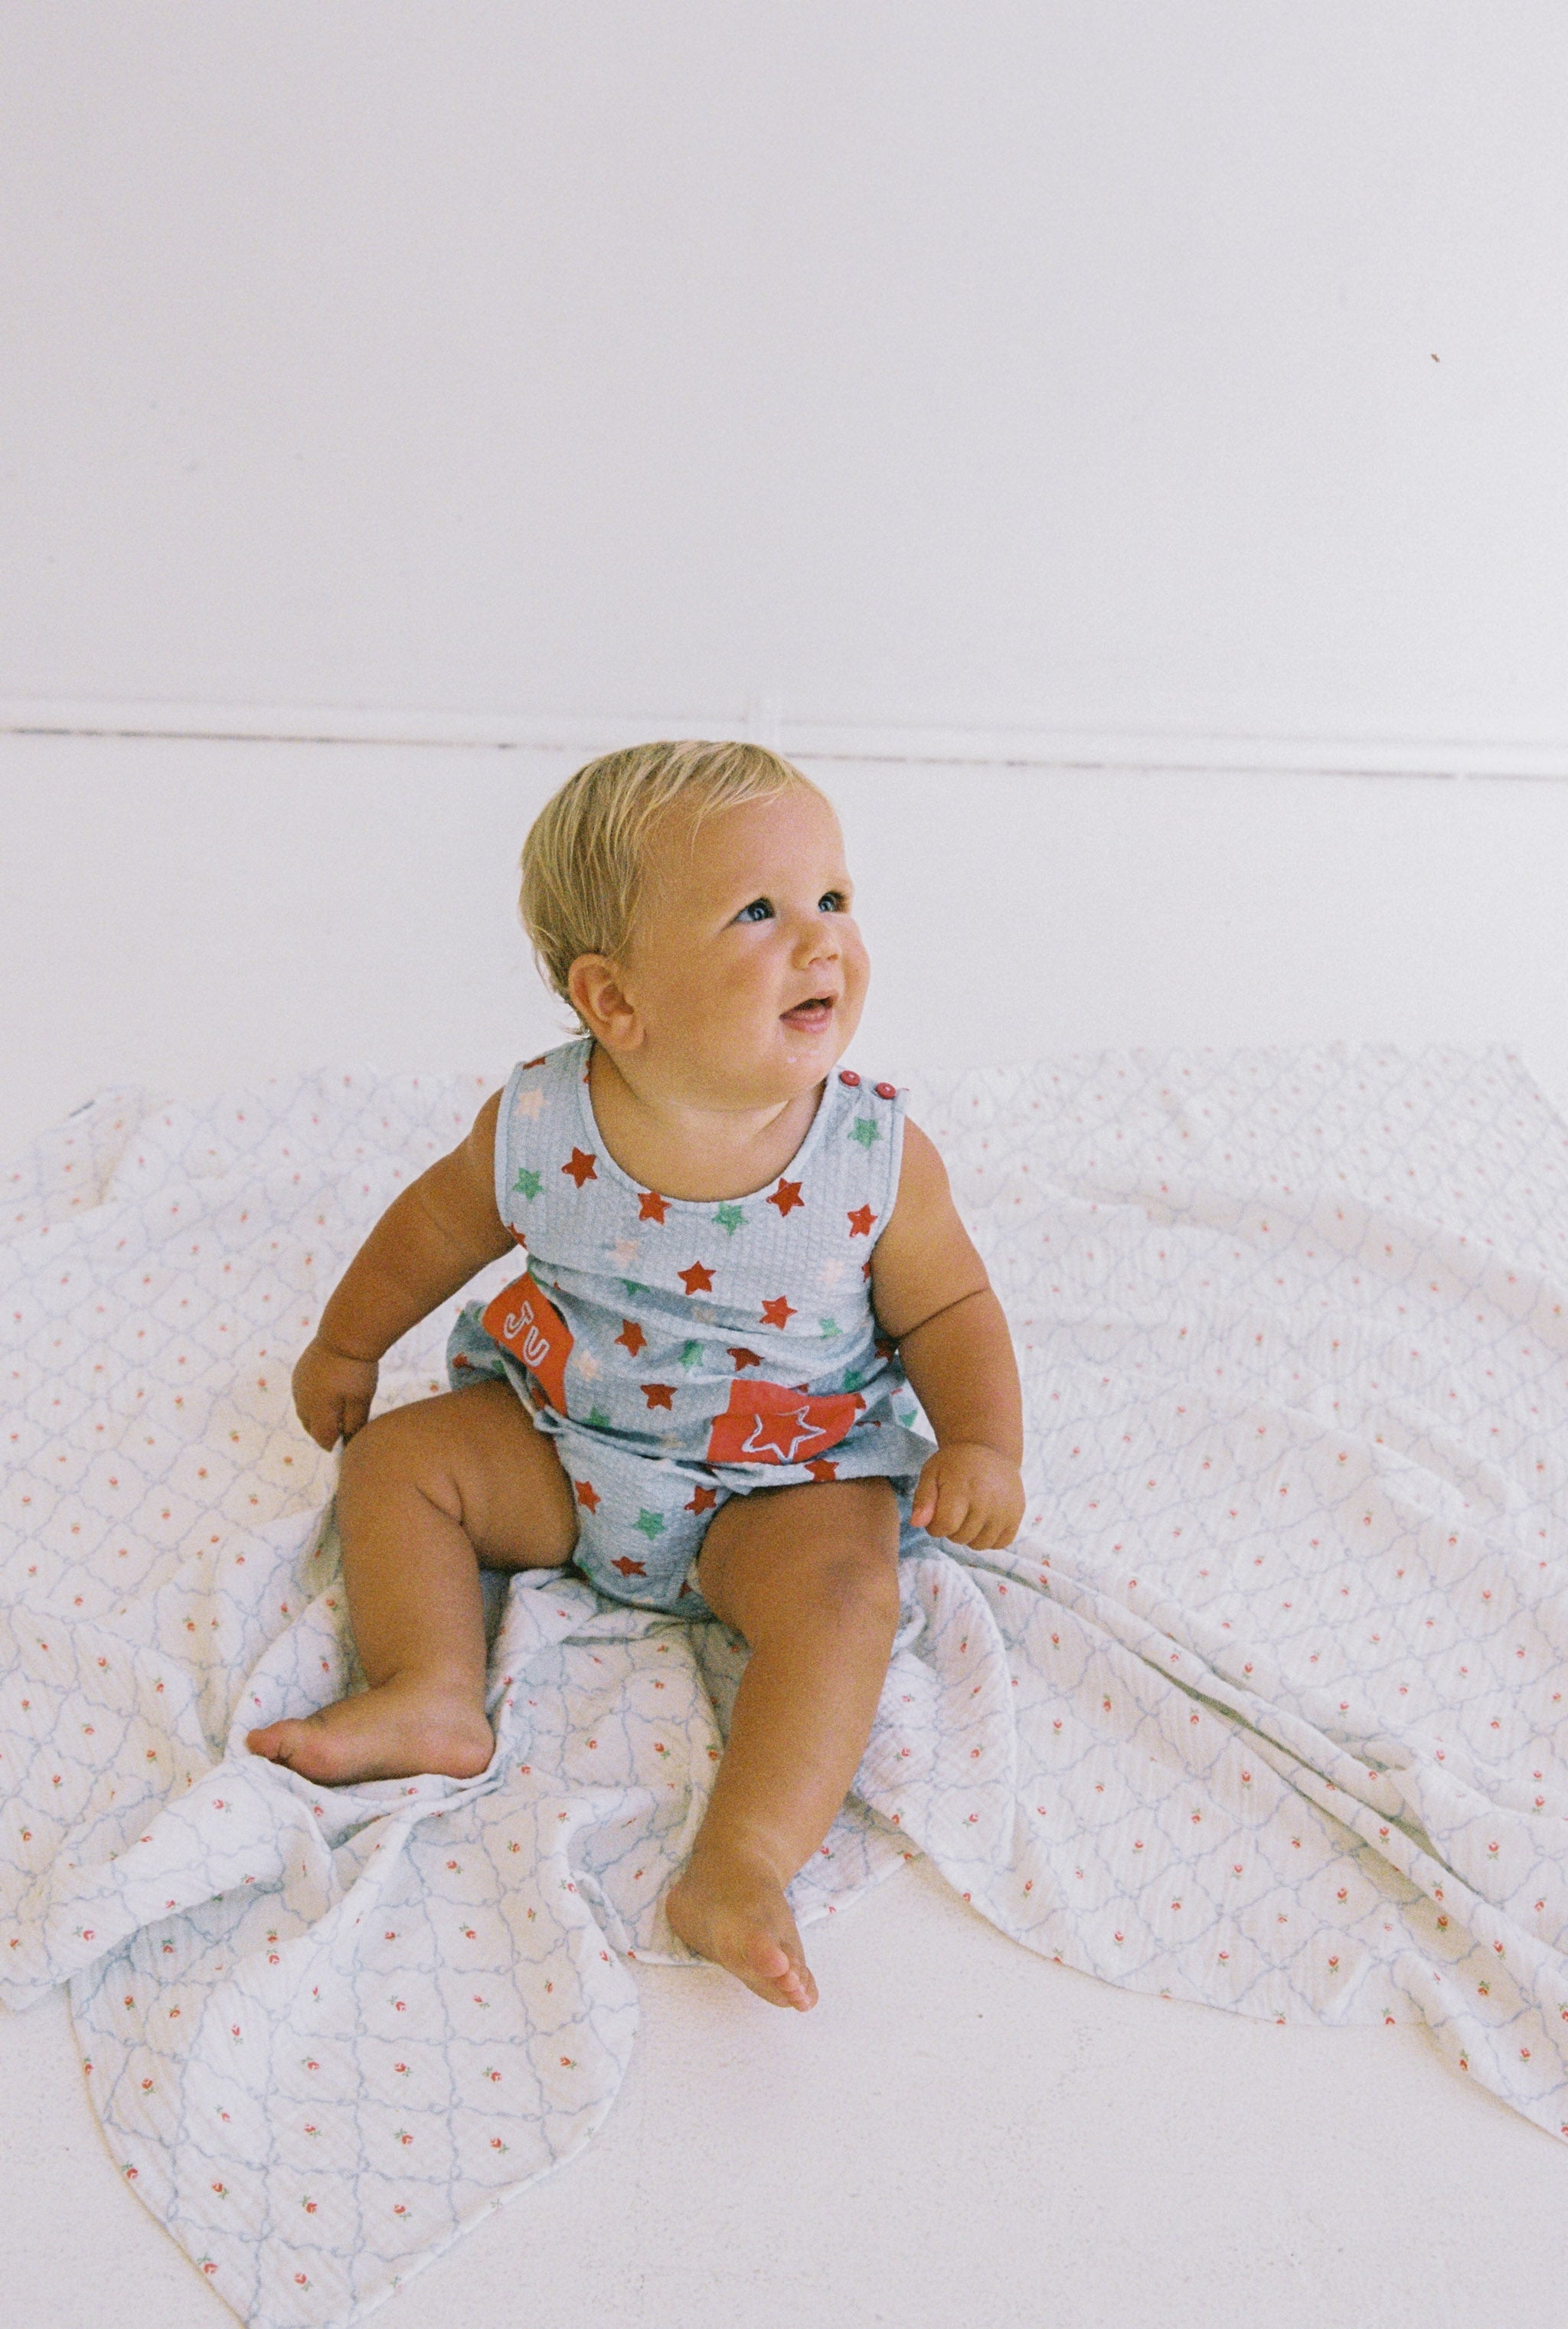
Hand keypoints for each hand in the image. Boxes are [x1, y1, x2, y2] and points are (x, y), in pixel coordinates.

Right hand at [292, 1336, 378, 1450]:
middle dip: (324, 1431)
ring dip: (316, 1416)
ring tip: (336, 1409)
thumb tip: (348, 1442)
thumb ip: (354, 1424)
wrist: (345, 1335)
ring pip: (304, 1411)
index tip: (347, 1440)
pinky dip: (312, 1399)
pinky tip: (328, 1391)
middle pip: (310, 1427)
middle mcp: (302, 1402)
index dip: (335, 1444)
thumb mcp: (361, 1401)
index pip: (322, 1439)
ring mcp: (298, 1386)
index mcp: (317, 1412)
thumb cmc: (356, 1370)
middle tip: (342, 1427)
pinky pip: (301, 1394)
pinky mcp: (299, 1372)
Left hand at [910, 1442, 1024, 1549]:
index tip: (936, 1513)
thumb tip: (917, 1523)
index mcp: (962, 1489)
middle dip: (951, 1529)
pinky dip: (989, 1538)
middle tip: (954, 1509)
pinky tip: (984, 1521)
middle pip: (960, 1538)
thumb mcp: (931, 1473)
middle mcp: (986, 1501)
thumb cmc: (955, 1463)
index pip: (944, 1527)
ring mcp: (1005, 1510)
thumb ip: (923, 1499)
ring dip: (969, 1536)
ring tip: (969, 1515)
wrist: (990, 1449)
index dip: (935, 1525)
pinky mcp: (1017, 1515)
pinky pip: (1000, 1544)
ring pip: (979, 1545)